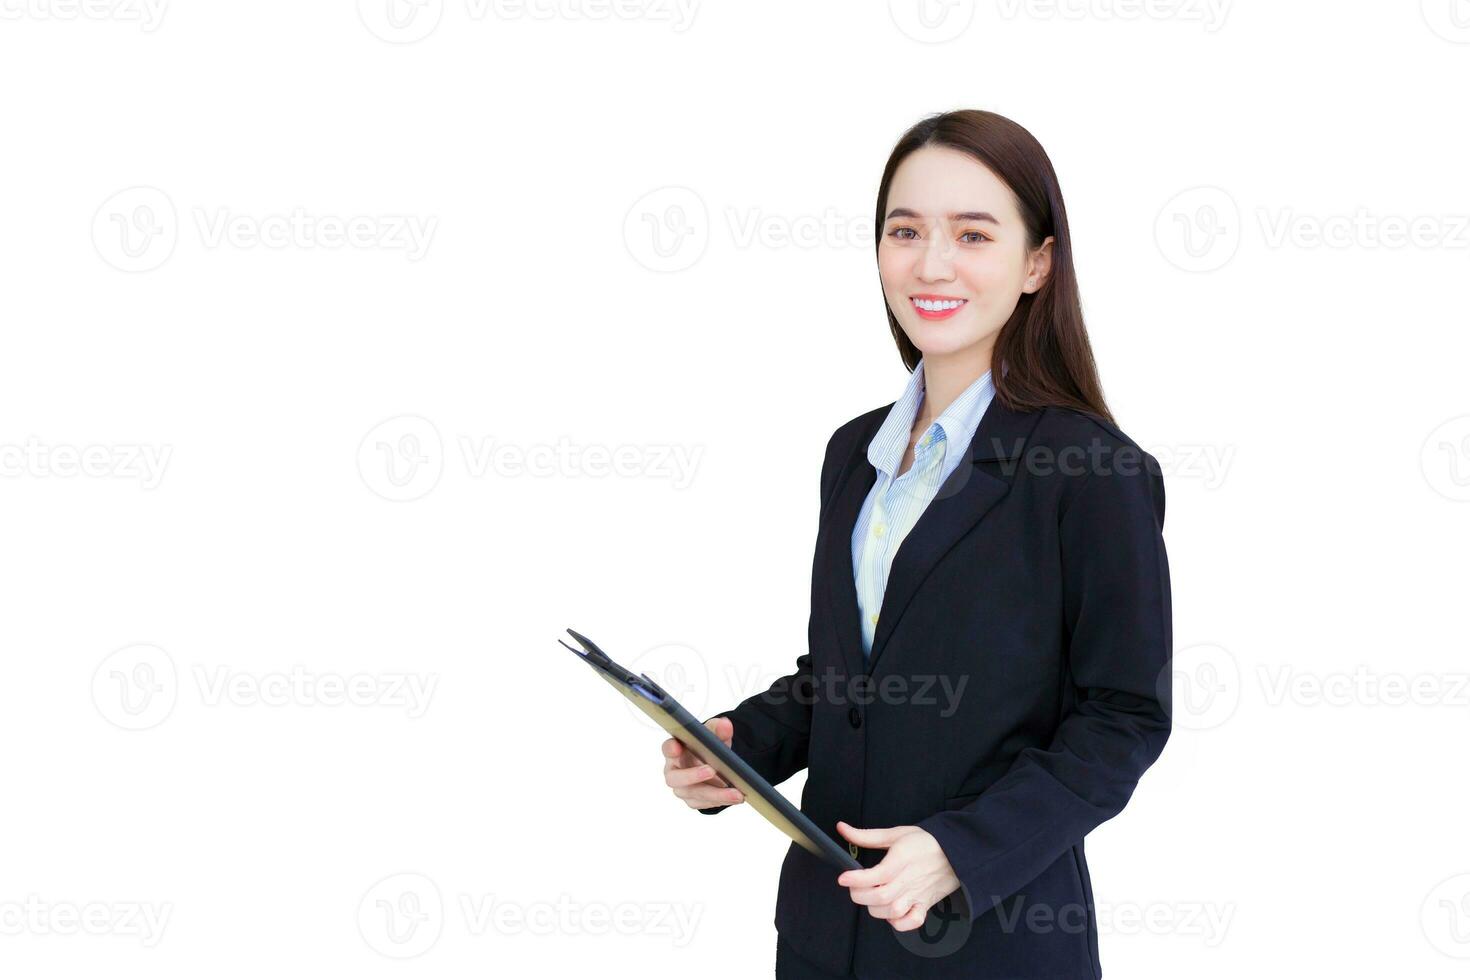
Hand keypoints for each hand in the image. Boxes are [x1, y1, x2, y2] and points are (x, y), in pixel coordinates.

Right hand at [662, 716, 744, 809]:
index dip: (671, 748)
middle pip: (675, 778)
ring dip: (716, 793)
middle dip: (693, 775)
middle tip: (711, 770)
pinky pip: (705, 803)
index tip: (677, 747)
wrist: (715, 765)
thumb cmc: (707, 748)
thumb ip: (718, 729)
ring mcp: (682, 788)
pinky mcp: (693, 800)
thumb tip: (725, 724)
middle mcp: (674, 771)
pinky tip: (734, 797)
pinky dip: (721, 800)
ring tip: (736, 793)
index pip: (668, 748)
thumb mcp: (714, 736)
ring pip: (694, 793)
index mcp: (675, 751)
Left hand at [834, 821, 960, 930]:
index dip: (856, 879)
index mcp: (901, 860)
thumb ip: (866, 835)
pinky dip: (898, 923)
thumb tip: (841, 828)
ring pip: (891, 912)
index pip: (876, 875)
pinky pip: (912, 922)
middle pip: (880, 897)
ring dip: (874, 908)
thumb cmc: (925, 842)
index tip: (843, 877)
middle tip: (854, 886)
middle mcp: (909, 880)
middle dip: (859, 895)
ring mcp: (918, 895)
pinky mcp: (925, 905)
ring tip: (870, 896)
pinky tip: (890, 912)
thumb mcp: (895, 833)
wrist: (956, 852)